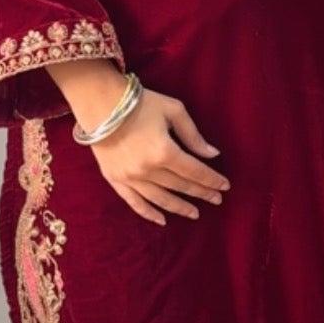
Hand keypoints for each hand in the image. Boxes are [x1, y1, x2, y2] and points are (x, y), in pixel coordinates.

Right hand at [90, 89, 229, 226]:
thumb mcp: (173, 110)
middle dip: (201, 193)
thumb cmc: (139, 102)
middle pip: (181, 186)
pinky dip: (149, 213)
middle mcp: (148, 169)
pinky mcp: (115, 179)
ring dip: (180, 207)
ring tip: (195, 214)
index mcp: (164, 151)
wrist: (99, 102)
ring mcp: (130, 177)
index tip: (224, 186)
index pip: (195, 172)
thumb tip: (212, 154)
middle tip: (216, 200)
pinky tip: (162, 220)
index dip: (212, 180)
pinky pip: (135, 202)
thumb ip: (193, 135)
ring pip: (161, 199)